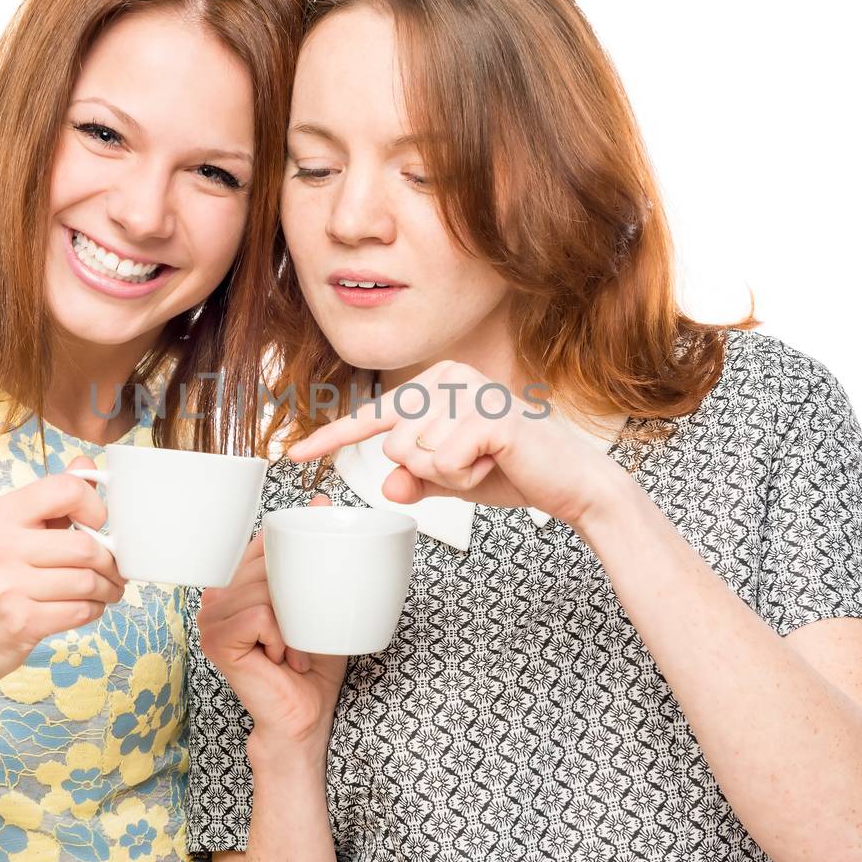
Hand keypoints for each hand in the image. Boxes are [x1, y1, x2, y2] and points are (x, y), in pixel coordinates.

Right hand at [0, 455, 125, 693]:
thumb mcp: (13, 532)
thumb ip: (52, 500)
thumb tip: (87, 465)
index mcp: (1, 514)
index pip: (66, 489)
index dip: (96, 506)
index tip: (100, 525)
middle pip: (85, 545)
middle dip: (111, 562)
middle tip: (115, 570)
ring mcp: (7, 585)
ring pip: (87, 581)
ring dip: (109, 589)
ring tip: (108, 591)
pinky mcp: (20, 621)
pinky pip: (80, 611)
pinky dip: (94, 610)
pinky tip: (89, 608)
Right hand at [198, 495, 348, 760]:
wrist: (305, 716)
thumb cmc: (313, 663)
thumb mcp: (320, 599)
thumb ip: (316, 552)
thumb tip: (321, 499)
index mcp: (235, 583)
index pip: (263, 545)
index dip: (292, 563)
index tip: (306, 599)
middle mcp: (215, 597)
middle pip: (264, 565)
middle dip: (296, 599)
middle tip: (303, 636)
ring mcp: (210, 618)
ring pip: (263, 589)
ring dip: (292, 623)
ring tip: (295, 651)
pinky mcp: (216, 640)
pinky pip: (260, 616)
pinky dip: (282, 637)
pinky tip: (282, 660)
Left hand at [284, 360, 620, 526]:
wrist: (570, 485)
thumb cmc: (510, 473)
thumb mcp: (448, 479)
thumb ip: (412, 480)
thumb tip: (386, 486)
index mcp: (435, 382)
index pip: (372, 416)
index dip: (328, 439)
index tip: (291, 455)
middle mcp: (450, 375)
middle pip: (392, 444)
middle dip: (427, 472)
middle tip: (471, 465)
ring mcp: (469, 390)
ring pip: (414, 456)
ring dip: (449, 476)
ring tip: (486, 462)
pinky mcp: (488, 414)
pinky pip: (441, 463)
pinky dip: (465, 477)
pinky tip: (495, 463)